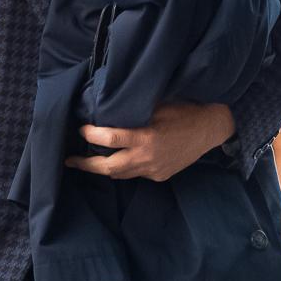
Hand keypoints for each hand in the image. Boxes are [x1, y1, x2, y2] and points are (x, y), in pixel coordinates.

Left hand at [65, 101, 235, 181]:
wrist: (211, 129)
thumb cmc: (184, 110)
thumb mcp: (158, 104)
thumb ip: (133, 109)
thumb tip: (107, 106)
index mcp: (146, 138)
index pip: (109, 139)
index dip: (91, 134)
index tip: (82, 127)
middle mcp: (147, 158)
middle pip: (108, 167)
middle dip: (86, 164)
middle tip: (70, 160)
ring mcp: (154, 170)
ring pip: (120, 175)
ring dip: (103, 168)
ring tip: (86, 162)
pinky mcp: (160, 176)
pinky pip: (135, 174)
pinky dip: (123, 168)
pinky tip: (116, 160)